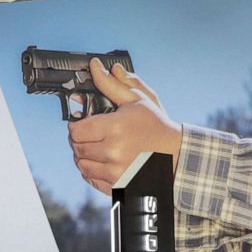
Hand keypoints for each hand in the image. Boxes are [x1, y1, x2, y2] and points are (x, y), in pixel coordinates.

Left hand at [68, 58, 181, 194]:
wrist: (176, 154)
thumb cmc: (156, 126)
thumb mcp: (137, 100)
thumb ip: (111, 85)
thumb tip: (95, 66)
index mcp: (114, 128)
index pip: (76, 130)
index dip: (76, 126)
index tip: (83, 124)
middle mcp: (113, 151)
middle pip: (77, 148)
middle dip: (80, 140)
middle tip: (90, 136)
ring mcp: (115, 171)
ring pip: (82, 165)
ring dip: (84, 157)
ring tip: (96, 149)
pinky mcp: (118, 185)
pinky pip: (92, 180)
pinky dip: (92, 172)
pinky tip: (102, 162)